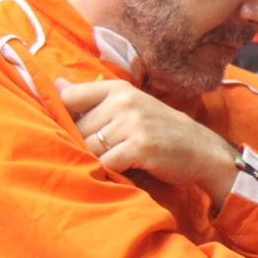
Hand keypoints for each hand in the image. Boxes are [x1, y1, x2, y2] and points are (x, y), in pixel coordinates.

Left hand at [57, 78, 237, 206]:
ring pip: (88, 147)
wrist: (202, 151)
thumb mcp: (130, 106)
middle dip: (82, 146)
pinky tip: (120, 172)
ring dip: (95, 161)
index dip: (64, 118)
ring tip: (112, 164)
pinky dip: (108, 172)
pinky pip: (105, 163)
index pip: (70, 97)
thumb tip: (54, 85)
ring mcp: (132, 123)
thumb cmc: (162, 131)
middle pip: (77, 128)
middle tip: (102, 155)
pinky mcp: (139, 147)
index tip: (72, 131)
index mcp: (118, 88)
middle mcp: (124, 101)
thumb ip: (92, 98)